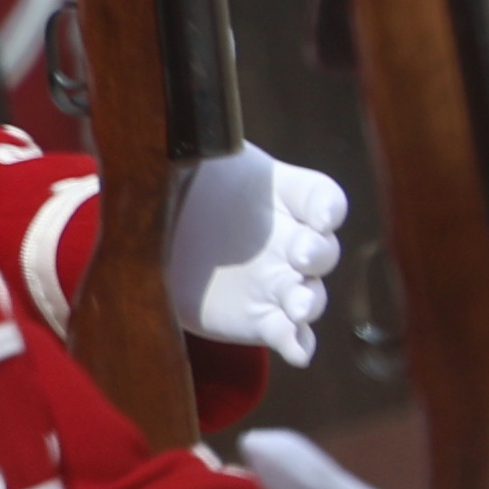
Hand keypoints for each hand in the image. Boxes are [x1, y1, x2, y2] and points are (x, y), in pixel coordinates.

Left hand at [169, 147, 346, 361]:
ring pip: (310, 294)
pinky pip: (287, 333)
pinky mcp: (260, 319)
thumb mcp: (194, 160)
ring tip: (298, 304)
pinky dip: (297, 343)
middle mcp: (291, 241)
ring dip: (309, 300)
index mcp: (284, 196)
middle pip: (323, 249)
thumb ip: (200, 156)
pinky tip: (297, 351)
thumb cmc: (186, 185)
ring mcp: (279, 282)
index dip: (326, 208)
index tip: (323, 216)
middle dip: (318, 254)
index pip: (321, 199)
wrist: (162, 235)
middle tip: (301, 255)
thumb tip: (187, 137)